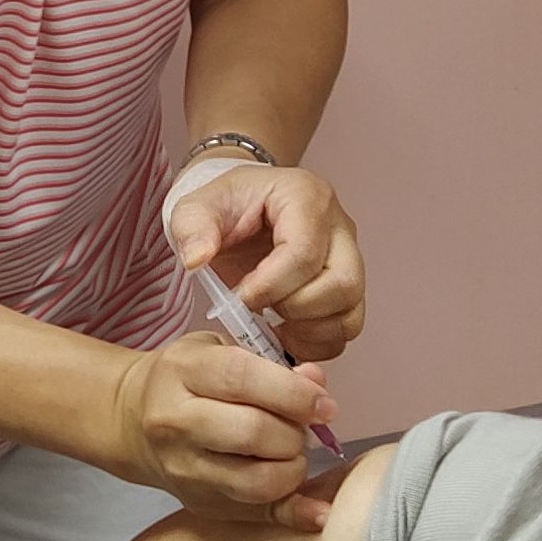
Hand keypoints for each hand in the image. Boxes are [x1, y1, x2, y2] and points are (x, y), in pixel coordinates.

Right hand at [109, 334, 337, 522]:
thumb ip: (270, 365)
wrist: (132, 420)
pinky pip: (256, 513)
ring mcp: (184, 468)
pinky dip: (294, 513)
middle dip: (294, 433)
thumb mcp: (220, 351)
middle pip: (251, 434)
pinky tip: (317, 511)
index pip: (242, 379)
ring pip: (255, 482)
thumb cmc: (189, 379)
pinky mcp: (198, 502)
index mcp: (181, 372)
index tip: (323, 404)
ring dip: (293, 470)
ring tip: (292, 454)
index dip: (293, 393)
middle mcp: (176, 422)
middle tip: (302, 428)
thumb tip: (316, 385)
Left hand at [166, 161, 366, 361]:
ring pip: (351, 311)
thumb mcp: (197, 207)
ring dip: (310, 331)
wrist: (244, 209)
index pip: (303, 253)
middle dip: (296, 309)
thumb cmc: (227, 207)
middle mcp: (340, 228)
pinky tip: (285, 335)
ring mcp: (350, 258)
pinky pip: (348, 327)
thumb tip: (196, 259)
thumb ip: (190, 228)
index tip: (238, 298)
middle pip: (343, 284)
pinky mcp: (348, 287)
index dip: (269, 286)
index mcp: (306, 197)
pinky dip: (318, 343)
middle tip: (260, 309)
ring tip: (272, 326)